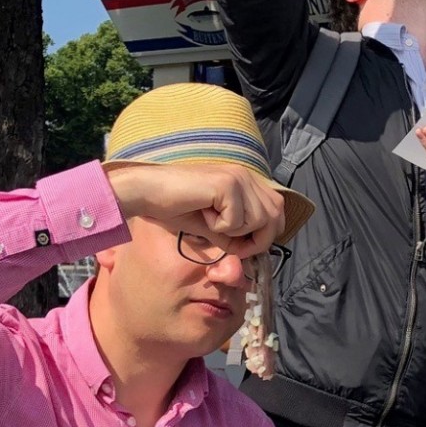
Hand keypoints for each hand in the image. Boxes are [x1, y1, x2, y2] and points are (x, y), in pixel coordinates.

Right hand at [107, 162, 284, 260]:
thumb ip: (237, 235)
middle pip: (274, 217)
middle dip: (256, 240)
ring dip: (234, 231)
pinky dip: (219, 227)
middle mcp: (246, 176)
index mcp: (246, 181)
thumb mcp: (214, 227)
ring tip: (209, 219)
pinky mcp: (227, 185)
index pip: (277, 211)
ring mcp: (238, 178)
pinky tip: (202, 212)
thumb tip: (254, 250)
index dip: (265, 234)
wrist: (149, 192)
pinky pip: (237, 221)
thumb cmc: (176, 207)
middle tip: (229, 241)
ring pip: (258, 220)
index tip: (241, 246)